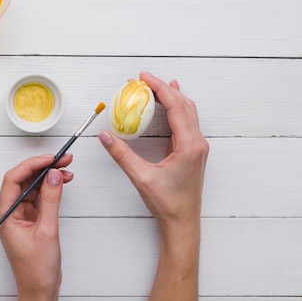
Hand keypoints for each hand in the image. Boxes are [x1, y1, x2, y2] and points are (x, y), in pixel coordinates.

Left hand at [0, 154, 73, 300]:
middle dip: (43, 166)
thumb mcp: (47, 231)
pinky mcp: (30, 219)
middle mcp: (10, 212)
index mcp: (5, 214)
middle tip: (63, 158)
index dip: (32, 164)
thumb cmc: (37, 269)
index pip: (13, 179)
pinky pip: (39, 196)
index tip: (50, 158)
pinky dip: (51, 188)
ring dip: (49, 176)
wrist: (40, 289)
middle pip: (23, 179)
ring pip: (32, 186)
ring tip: (67, 167)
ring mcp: (20, 215)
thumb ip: (51, 200)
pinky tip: (63, 181)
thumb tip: (54, 175)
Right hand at [98, 71, 208, 300]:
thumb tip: (105, 136)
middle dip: (164, 88)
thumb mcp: (141, 177)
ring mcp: (197, 147)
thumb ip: (122, 155)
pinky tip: (168, 106)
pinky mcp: (193, 152)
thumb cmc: (167, 203)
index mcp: (189, 145)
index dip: (159, 89)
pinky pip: (186, 122)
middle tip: (143, 80)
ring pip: (188, 112)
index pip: (176, 106)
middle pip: (184, 104)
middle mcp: (197, 143)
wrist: (183, 222)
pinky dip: (176, 109)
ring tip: (155, 86)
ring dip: (172, 97)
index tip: (143, 78)